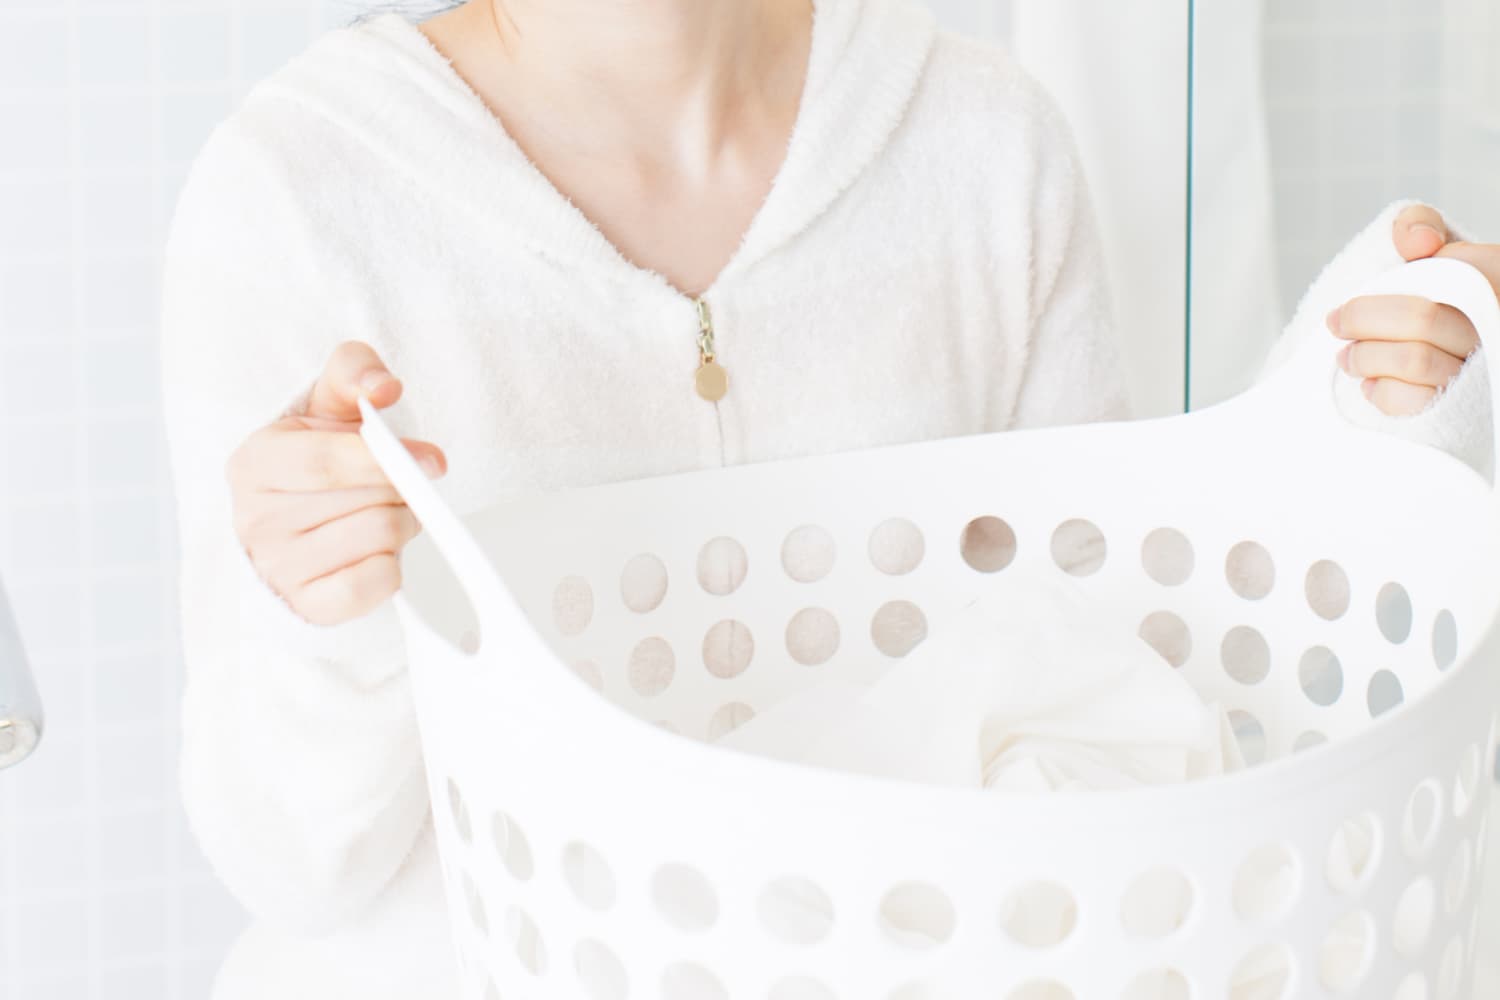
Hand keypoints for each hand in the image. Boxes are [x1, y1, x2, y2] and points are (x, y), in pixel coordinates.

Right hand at [226, 342, 446, 625]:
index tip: (433, 460)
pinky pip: (375, 584)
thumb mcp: (330, 405)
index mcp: (254, 462)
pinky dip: (392, 567)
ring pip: (379, 538)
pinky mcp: (308, 605)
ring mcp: (278, 567)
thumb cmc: (319, 461)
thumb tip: (383, 386)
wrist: (300, 525)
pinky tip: (377, 552)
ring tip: (382, 514)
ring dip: (401, 524)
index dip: (386, 459)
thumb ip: (354, 373)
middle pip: (367, 501)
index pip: (326, 461)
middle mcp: (256, 518)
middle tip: (395, 487)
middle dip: (399, 490)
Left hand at [1328, 204, 1499, 415]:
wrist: (1445, 335)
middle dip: (1362, 322)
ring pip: (1415, 359)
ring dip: (1365, 357)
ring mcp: (1480, 369)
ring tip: (1348, 356)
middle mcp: (1492, 324)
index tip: (1344, 308)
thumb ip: (1417, 225)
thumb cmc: (1435, 289)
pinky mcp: (1461, 406)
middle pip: (1419, 319)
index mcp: (1491, 276)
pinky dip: (1381, 391)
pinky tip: (1373, 382)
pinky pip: (1415, 400)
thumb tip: (1416, 241)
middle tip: (1336, 326)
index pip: (1443, 275)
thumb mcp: (1429, 246)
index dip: (1390, 289)